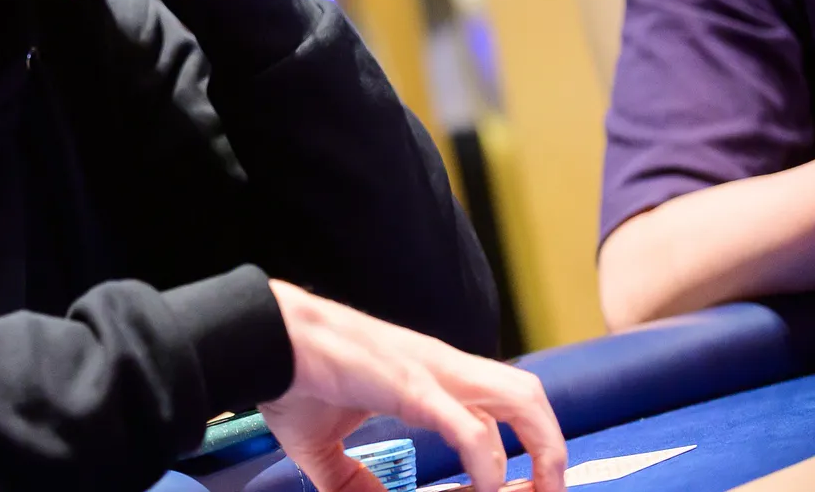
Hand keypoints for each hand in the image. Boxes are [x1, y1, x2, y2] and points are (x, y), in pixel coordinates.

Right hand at [261, 281, 565, 491]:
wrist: (263, 338)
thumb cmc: (290, 380)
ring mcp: (429, 372)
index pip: (498, 404)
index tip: (524, 491)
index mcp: (427, 375)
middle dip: (551, 449)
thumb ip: (351, 481)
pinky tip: (485, 487)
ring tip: (538, 491)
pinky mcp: (410, 385)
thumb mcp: (324, 445)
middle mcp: (440, 367)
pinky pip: (468, 425)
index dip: (524, 446)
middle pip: (526, 396)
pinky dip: (487, 460)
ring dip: (542, 449)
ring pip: (519, 398)